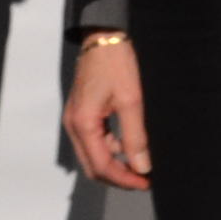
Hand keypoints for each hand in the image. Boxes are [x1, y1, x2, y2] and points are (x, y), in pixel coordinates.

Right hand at [64, 32, 150, 188]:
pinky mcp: (82, 113)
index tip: (146, 182)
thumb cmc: (116, 65)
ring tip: (140, 162)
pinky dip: (110, 149)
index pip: (101, 165)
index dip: (124, 179)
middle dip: (117, 176)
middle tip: (143, 179)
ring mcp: (76, 119)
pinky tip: (129, 144)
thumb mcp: (131, 101)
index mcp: (83, 123)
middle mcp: (74, 125)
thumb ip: (135, 137)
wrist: (103, 36)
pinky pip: (94, 141)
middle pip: (92, 165)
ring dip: (114, 163)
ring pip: (93, 154)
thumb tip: (142, 167)